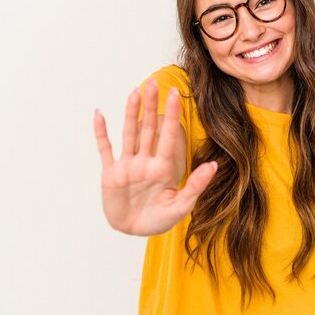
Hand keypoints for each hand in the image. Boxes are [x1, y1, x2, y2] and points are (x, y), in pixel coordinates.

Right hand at [93, 79, 216, 235]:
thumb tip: (215, 165)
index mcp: (163, 167)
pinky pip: (105, 149)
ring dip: (130, 113)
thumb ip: (196, 185)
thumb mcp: (182, 205)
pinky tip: (99, 114)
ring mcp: (127, 166)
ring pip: (129, 134)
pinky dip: (101, 133)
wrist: (134, 231)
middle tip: (154, 83)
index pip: (168, 136)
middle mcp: (145, 161)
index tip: (176, 94)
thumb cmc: (158, 219)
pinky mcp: (111, 173)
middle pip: (148, 128)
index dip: (172, 115)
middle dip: (152, 106)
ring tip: (134, 92)